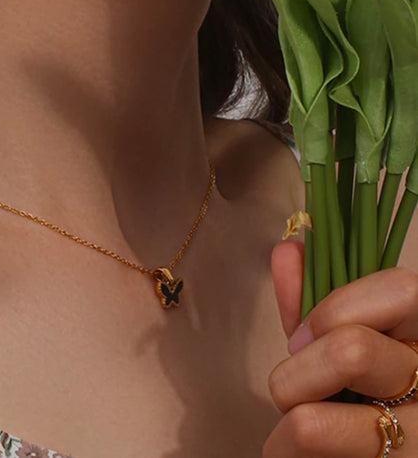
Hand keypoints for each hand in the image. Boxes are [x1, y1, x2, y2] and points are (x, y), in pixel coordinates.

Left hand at [263, 241, 417, 457]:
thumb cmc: (354, 406)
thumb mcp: (335, 348)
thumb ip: (310, 301)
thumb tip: (289, 249)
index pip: (403, 290)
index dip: (336, 307)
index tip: (301, 338)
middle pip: (352, 351)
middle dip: (293, 374)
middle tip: (289, 392)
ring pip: (313, 424)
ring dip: (284, 428)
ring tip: (295, 434)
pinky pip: (310, 456)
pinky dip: (286, 456)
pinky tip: (303, 456)